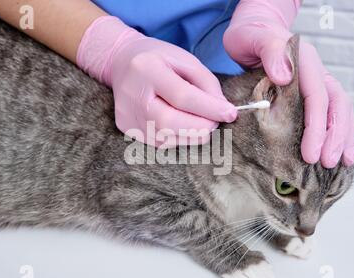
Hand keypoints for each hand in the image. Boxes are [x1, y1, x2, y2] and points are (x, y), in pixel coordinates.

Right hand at [77, 16, 236, 147]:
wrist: (122, 62)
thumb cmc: (159, 59)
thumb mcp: (186, 60)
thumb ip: (207, 84)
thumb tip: (223, 111)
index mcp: (147, 69)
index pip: (182, 96)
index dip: (209, 109)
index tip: (230, 113)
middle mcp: (132, 93)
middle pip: (169, 122)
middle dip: (200, 127)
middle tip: (215, 122)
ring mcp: (126, 113)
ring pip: (164, 138)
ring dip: (190, 136)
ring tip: (201, 124)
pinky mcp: (125, 126)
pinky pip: (157, 142)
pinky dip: (176, 138)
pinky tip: (182, 127)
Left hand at [223, 0, 353, 166]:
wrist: (254, 29)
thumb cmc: (249, 36)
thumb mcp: (250, 39)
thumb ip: (269, 52)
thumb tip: (285, 76)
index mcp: (304, 62)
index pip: (317, 98)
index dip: (317, 128)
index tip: (310, 154)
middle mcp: (316, 71)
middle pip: (335, 105)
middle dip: (335, 136)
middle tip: (329, 163)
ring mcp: (317, 81)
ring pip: (340, 109)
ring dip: (345, 136)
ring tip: (344, 161)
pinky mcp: (313, 89)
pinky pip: (335, 109)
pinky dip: (349, 126)